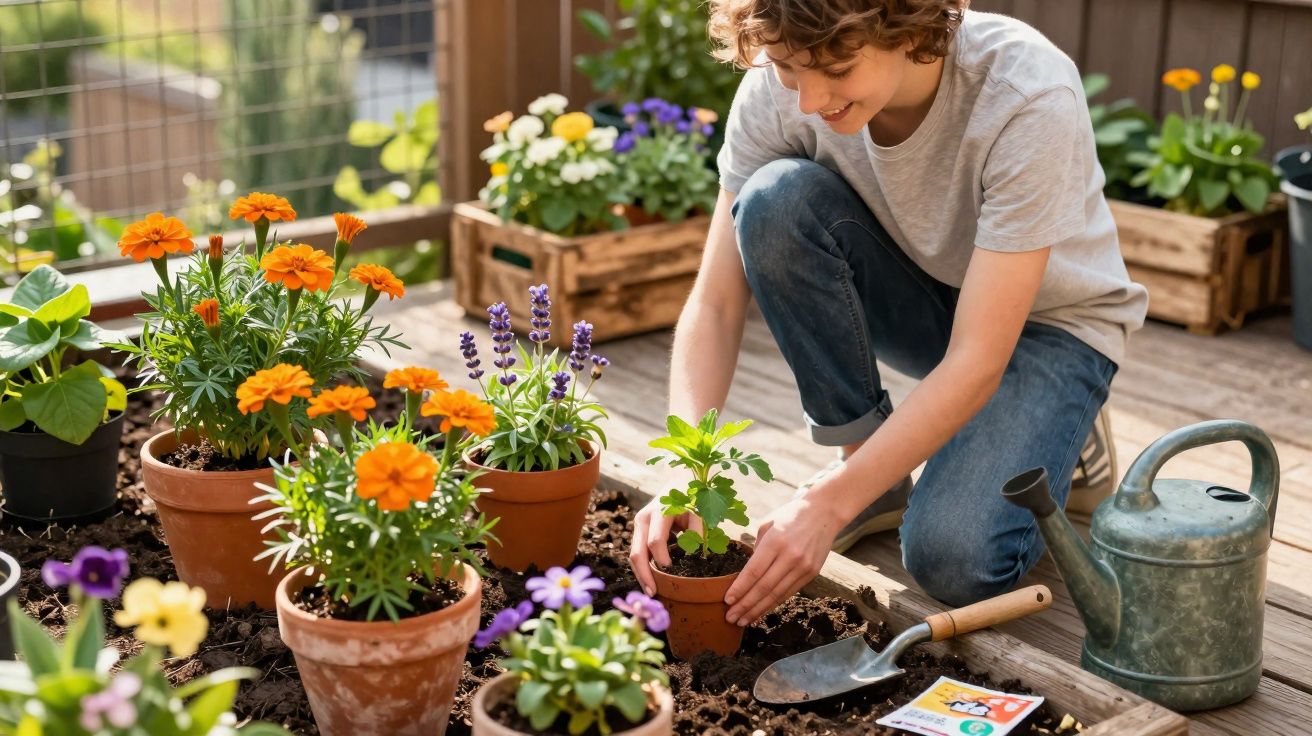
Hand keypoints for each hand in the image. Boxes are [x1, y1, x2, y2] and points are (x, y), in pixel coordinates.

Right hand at [629, 497, 702, 594]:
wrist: (677, 485)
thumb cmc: (690, 500)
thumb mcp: (697, 510)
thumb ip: (697, 528)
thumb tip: (694, 551)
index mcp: (658, 513)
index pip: (655, 541)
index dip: (662, 558)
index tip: (671, 571)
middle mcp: (643, 520)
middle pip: (637, 552)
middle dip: (644, 574)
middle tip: (653, 593)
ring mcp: (638, 526)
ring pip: (634, 555)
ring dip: (641, 574)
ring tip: (651, 592)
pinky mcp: (639, 533)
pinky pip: (637, 553)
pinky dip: (643, 568)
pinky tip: (650, 582)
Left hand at [724, 496, 837, 626]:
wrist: (825, 512)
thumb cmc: (791, 515)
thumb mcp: (768, 523)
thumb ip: (757, 548)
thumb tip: (747, 572)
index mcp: (776, 541)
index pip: (754, 571)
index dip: (740, 588)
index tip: (727, 601)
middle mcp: (791, 556)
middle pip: (764, 587)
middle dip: (745, 605)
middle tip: (731, 618)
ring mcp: (803, 567)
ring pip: (777, 595)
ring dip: (758, 610)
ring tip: (743, 620)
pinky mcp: (812, 574)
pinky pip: (789, 592)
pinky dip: (774, 604)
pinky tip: (761, 611)